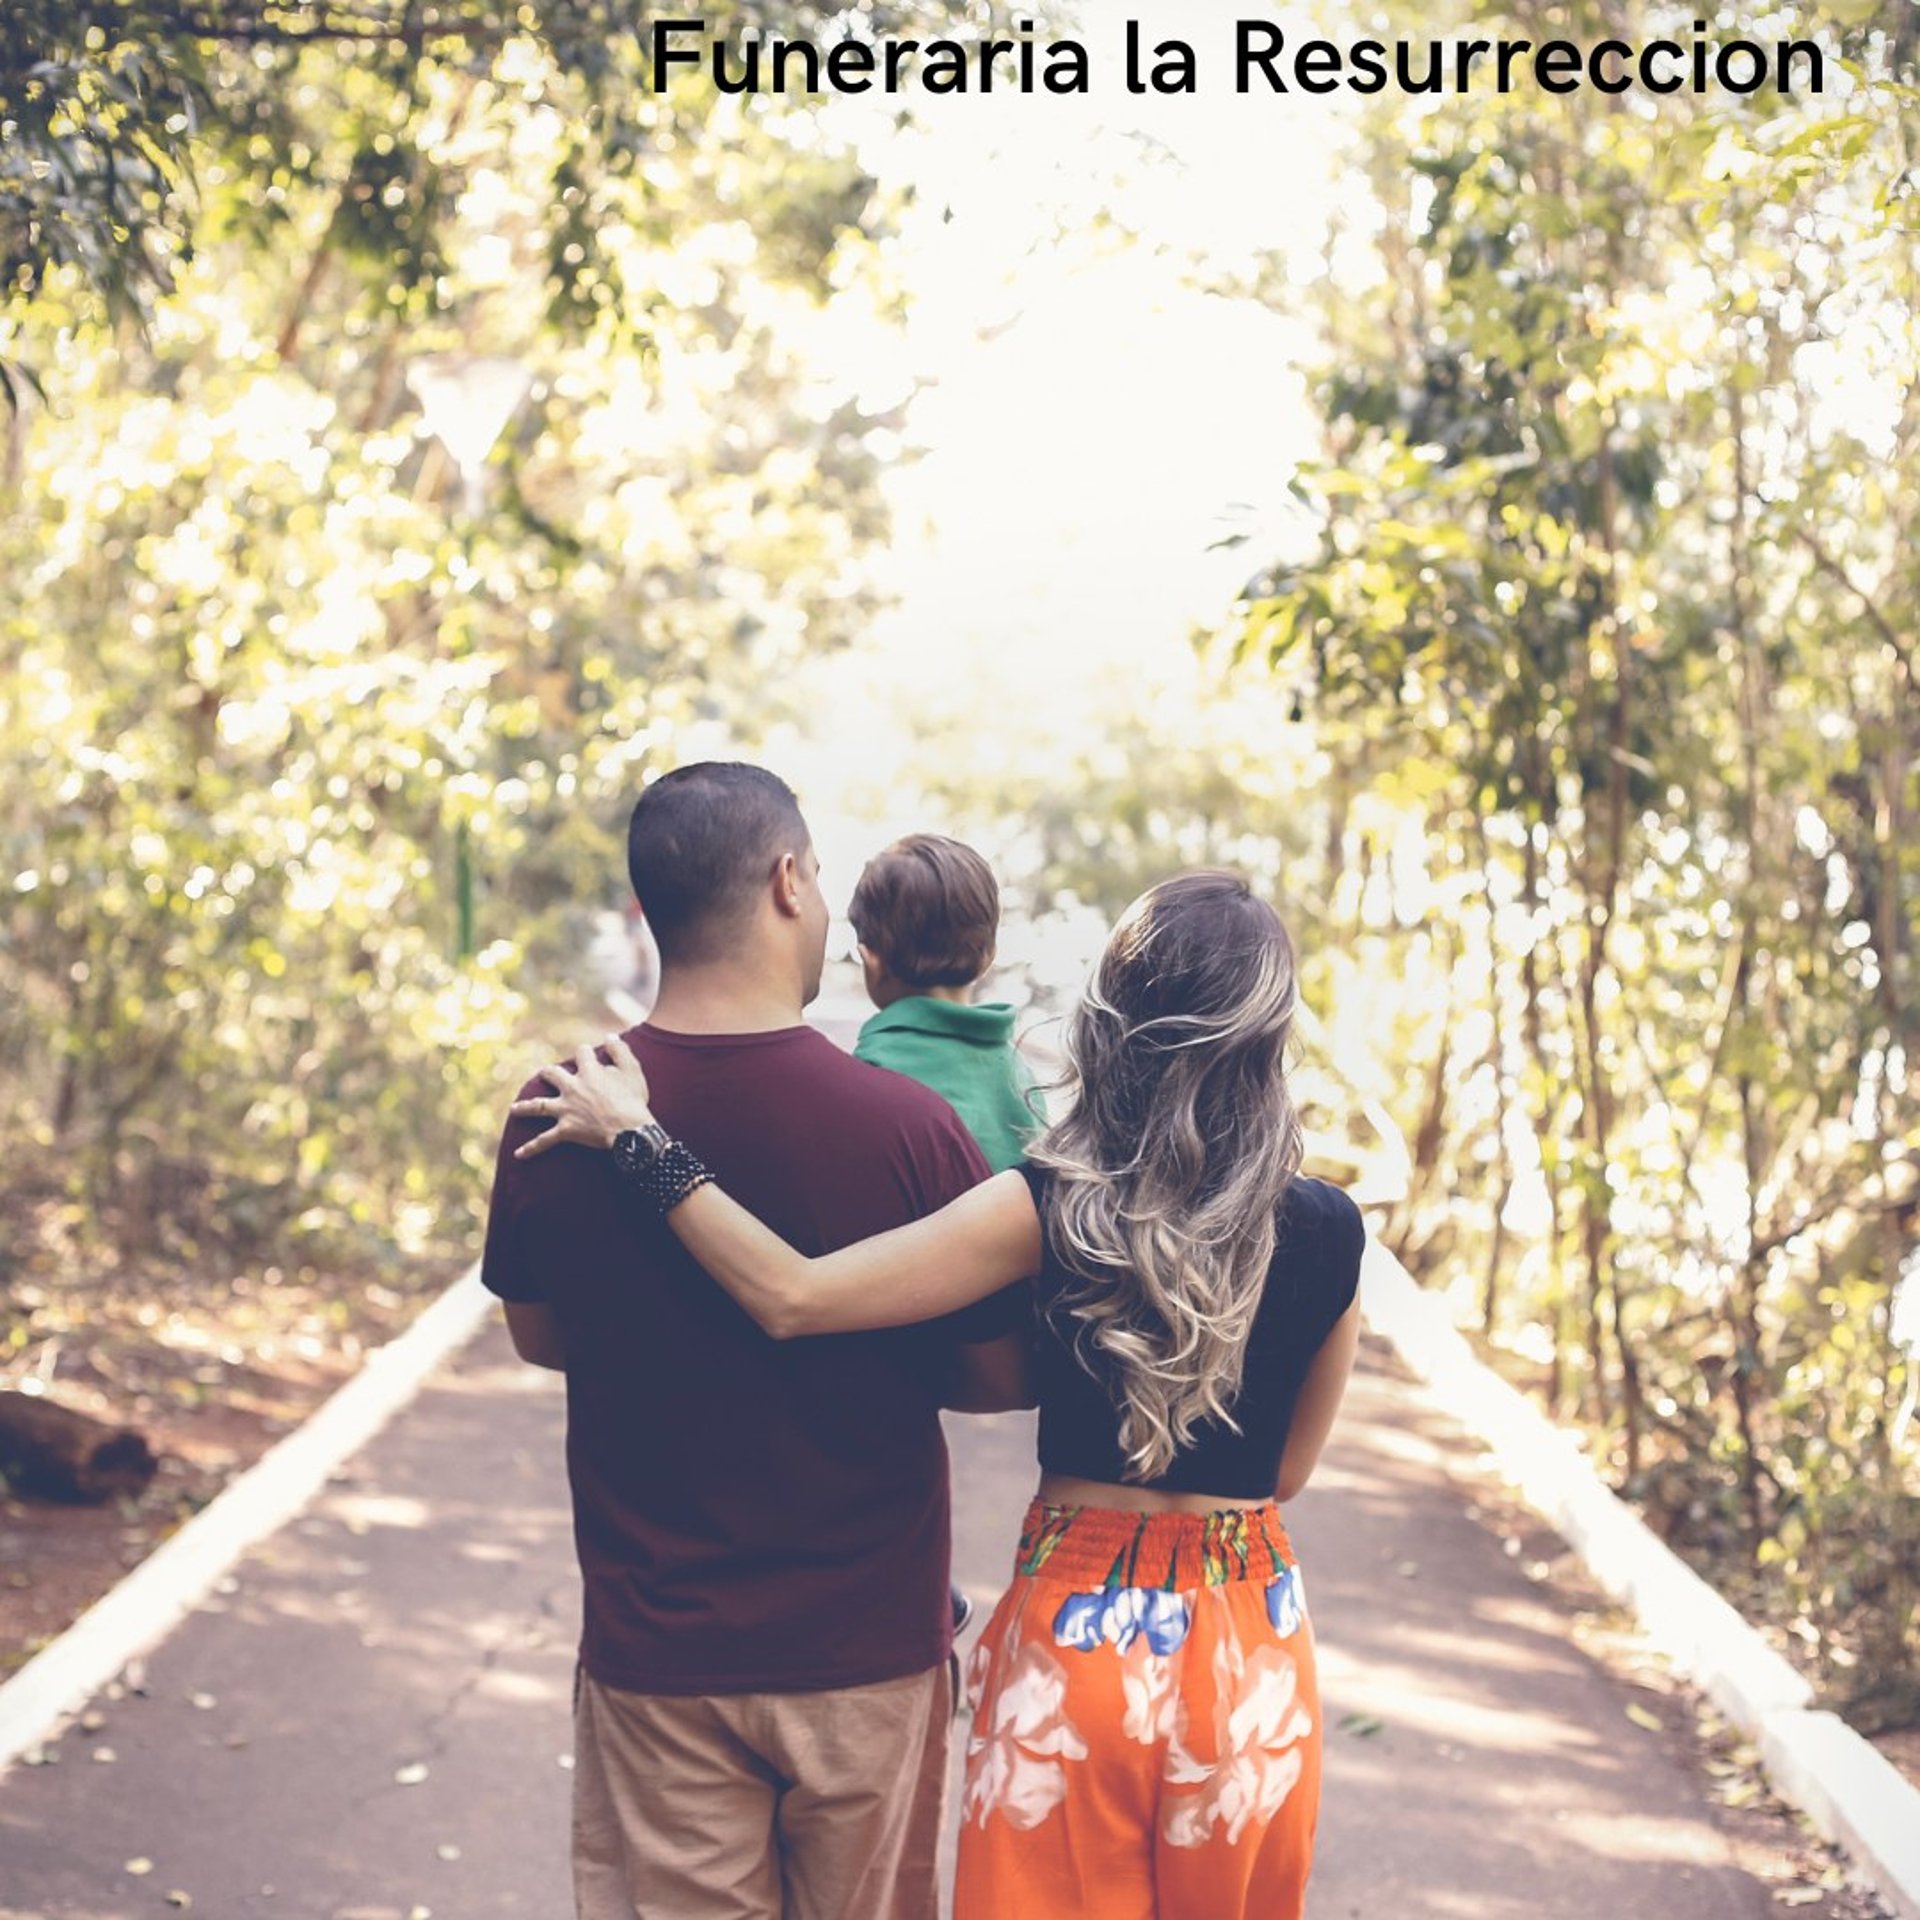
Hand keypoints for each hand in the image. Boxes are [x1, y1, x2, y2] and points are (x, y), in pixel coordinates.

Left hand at [510, 1032, 656, 1158]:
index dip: (585, 1052)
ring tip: (514, 1108)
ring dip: (524, 1107)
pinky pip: (545, 1140)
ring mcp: (566, 1110)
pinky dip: (532, 1147)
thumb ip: (620, 1050)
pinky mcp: (566, 1130)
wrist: (630, 1131)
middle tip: (546, 1074)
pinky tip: (518, 1154)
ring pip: (538, 1106)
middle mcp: (572, 1088)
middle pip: (552, 1074)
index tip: (588, 1054)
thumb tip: (609, 1037)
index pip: (582, 1053)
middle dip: (548, 1073)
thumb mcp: (632, 1070)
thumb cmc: (633, 1100)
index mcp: (589, 1072)